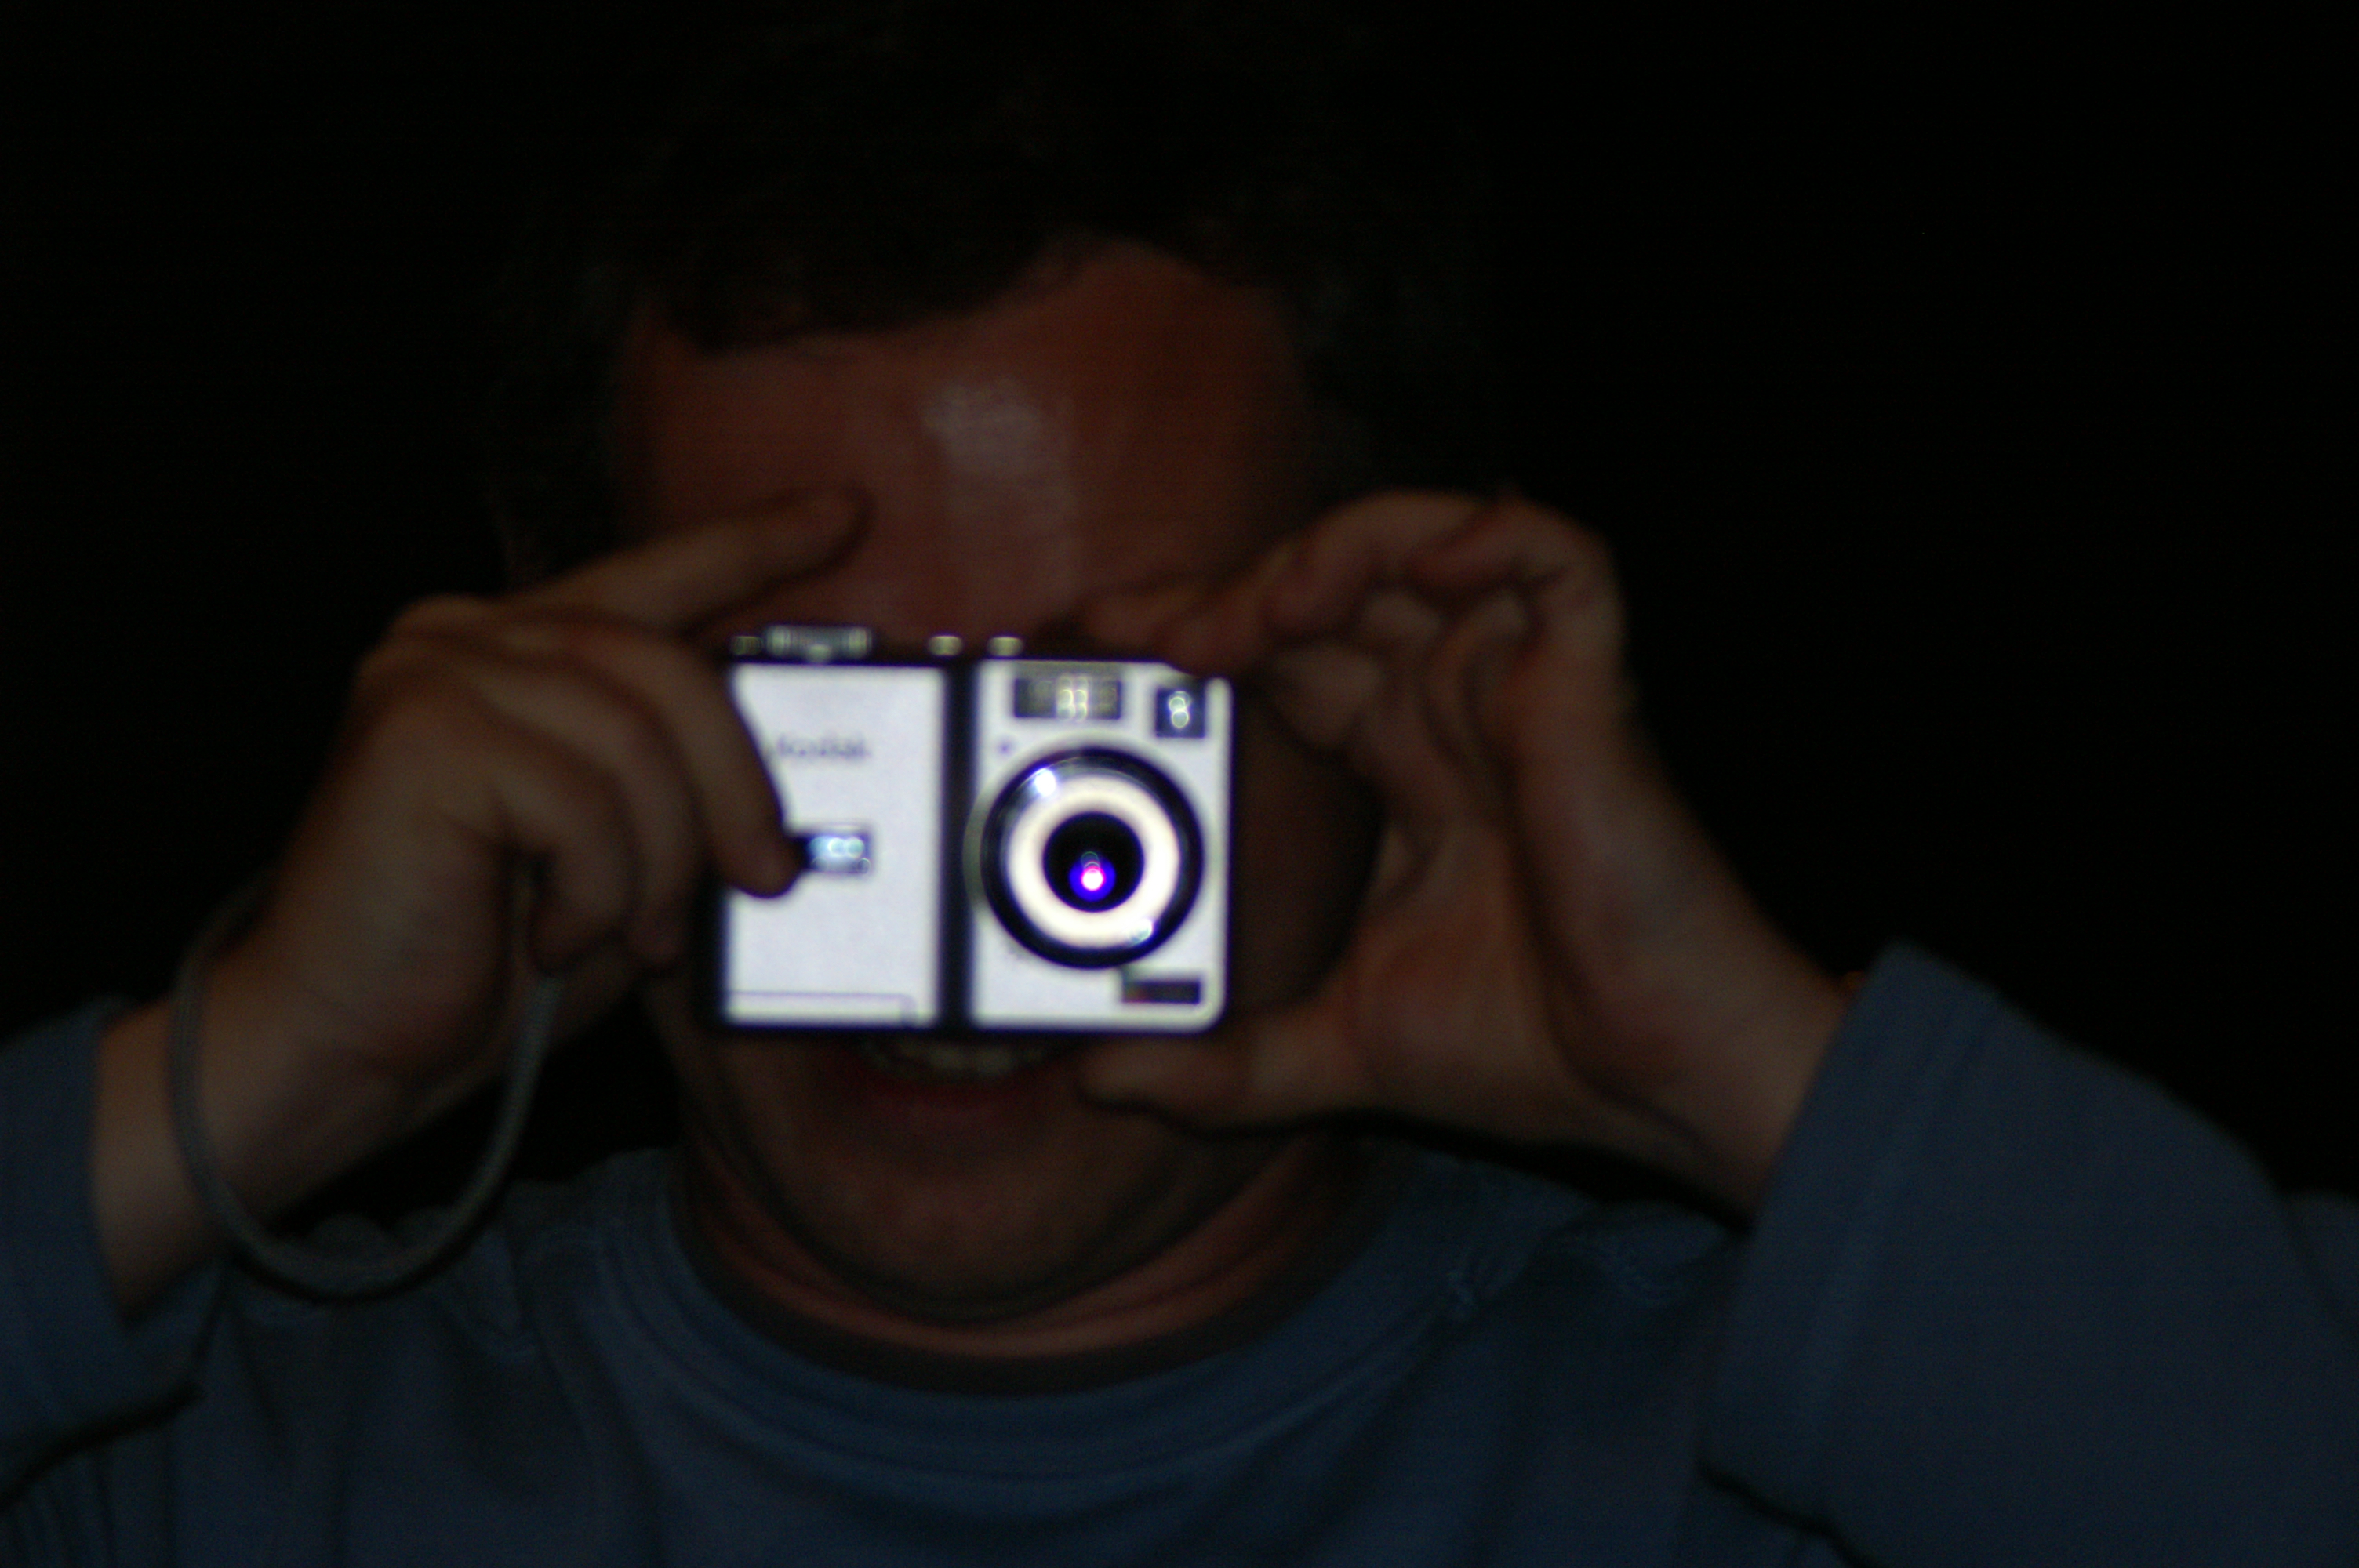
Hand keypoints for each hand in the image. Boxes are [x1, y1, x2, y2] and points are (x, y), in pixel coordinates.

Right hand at [95, 494, 855, 1303]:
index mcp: (517, 649)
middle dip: (735, 788)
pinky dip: (599, 892)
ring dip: (659, 864)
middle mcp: (466, 636)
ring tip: (631, 935)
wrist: (345, 1043)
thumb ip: (681, 794)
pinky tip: (550, 937)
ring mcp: (434, 674)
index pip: (655, 575)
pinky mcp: (419, 734)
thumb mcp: (623, 861)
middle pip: (669, 668)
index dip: (756, 544)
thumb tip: (785, 798)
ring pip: (637, 742)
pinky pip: (584, 802)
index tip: (845, 516)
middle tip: (759, 878)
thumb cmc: (481, 963)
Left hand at [1076, 492, 1845, 1210]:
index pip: (1282, 660)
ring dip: (1326, 555)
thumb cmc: (1535, 1052)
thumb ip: (1220, 1066)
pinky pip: (1559, 557)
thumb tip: (1098, 1079)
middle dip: (1224, 594)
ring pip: (1420, 547)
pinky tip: (1429, 565)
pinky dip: (1492, 533)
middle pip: (1326, 593)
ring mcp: (1520, 687)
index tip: (1102, 652)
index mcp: (1401, 767)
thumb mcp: (1336, 1052)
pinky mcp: (1591, 685)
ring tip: (1252, 614)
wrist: (1660, 1086)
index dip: (1197, 638)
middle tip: (1133, 632)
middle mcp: (1453, 709)